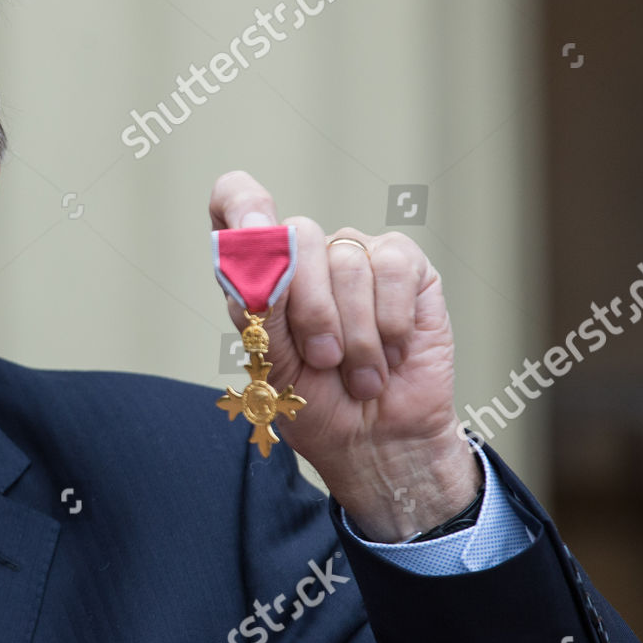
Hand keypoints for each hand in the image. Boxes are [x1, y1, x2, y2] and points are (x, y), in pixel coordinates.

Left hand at [210, 171, 479, 539]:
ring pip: (347, 262)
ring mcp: (356, 255)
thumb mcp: (272, 367)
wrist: (377, 441)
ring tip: (359, 374)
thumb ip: (259, 310)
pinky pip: (393, 267)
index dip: (241, 204)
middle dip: (310, 309)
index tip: (251, 229)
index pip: (237, 201)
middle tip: (323, 359)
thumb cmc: (317, 404)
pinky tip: (391, 353)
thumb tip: (258, 255)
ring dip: (355, 334)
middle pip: (298, 235)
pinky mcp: (405, 267)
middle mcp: (306, 255)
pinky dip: (390, 323)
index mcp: (262, 273)